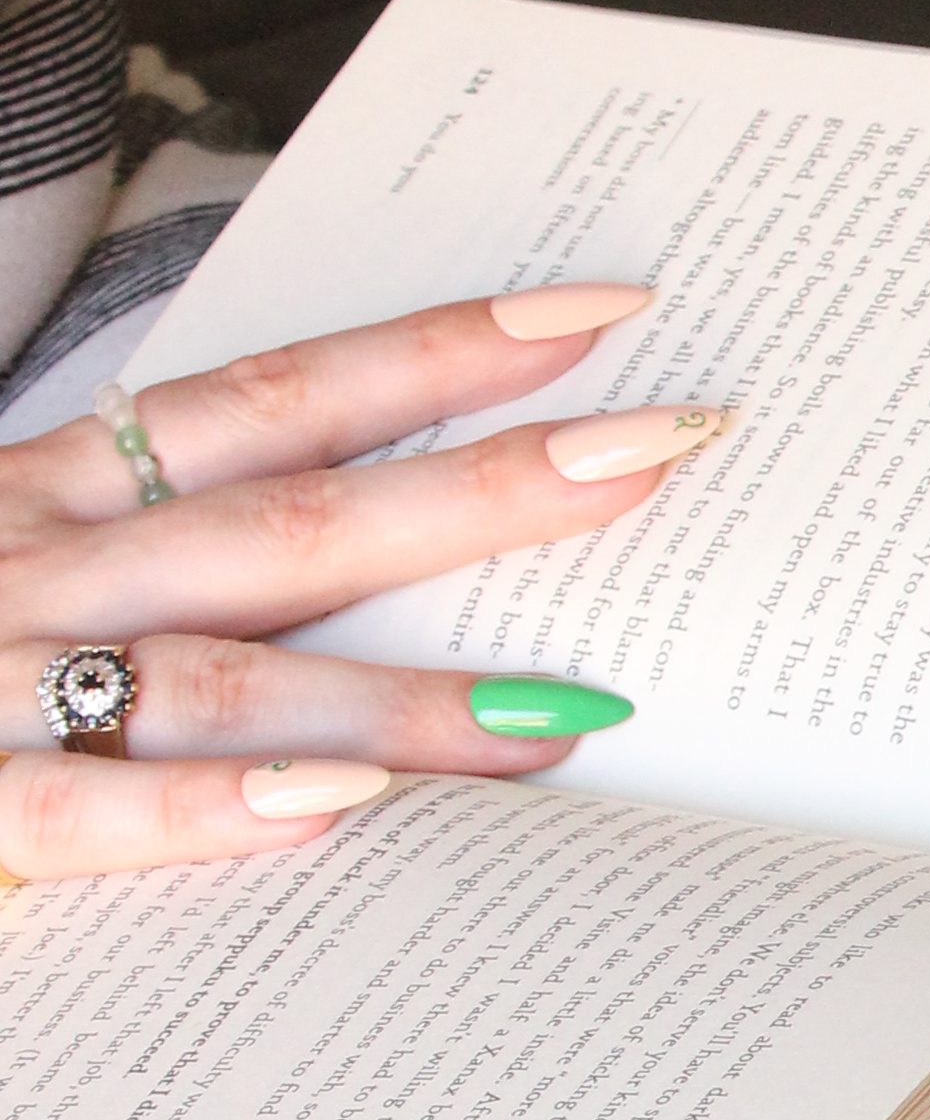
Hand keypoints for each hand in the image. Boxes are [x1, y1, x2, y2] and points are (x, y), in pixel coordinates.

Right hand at [0, 285, 725, 882]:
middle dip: (490, 483)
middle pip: (291, 518)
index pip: (268, 402)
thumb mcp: (10, 584)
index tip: (603, 309)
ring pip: (210, 670)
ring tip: (569, 713)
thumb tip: (394, 585)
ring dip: (395, 691)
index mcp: (39, 501)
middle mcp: (16, 565)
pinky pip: (67, 809)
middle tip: (673, 447)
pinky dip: (197, 808)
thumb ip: (169, 574)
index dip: (435, 352)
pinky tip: (332, 810)